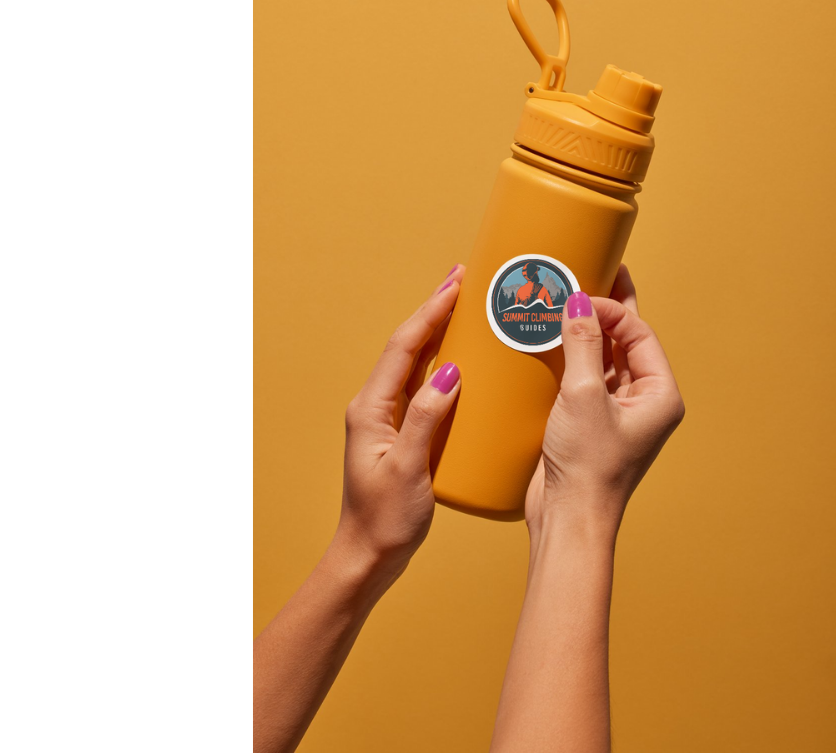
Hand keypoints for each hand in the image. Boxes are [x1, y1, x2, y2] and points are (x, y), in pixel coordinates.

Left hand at [335, 264, 464, 584]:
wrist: (369, 556)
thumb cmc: (384, 520)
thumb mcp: (409, 469)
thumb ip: (426, 419)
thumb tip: (450, 372)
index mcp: (371, 409)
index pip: (403, 348)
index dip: (429, 312)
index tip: (455, 285)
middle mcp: (376, 407)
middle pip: (408, 346)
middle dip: (435, 310)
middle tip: (463, 280)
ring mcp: (389, 419)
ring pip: (416, 363)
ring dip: (440, 332)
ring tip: (466, 307)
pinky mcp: (403, 433)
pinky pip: (425, 387)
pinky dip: (444, 363)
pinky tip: (465, 360)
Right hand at [525, 265, 684, 539]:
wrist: (568, 521)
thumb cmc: (588, 467)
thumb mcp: (583, 396)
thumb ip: (583, 344)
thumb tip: (579, 301)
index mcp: (660, 395)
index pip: (639, 334)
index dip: (611, 309)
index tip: (579, 294)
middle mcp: (644, 401)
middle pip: (625, 341)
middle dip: (605, 309)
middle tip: (589, 269)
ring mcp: (617, 412)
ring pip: (604, 357)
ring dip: (585, 331)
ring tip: (565, 297)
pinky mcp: (589, 422)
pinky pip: (585, 377)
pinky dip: (570, 356)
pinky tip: (551, 338)